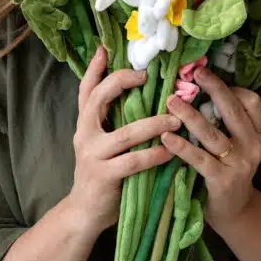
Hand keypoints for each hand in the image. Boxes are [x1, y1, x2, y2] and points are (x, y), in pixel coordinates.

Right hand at [68, 47, 180, 234]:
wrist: (85, 212)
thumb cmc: (102, 170)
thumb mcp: (102, 140)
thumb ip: (114, 118)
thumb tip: (141, 93)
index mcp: (85, 122)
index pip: (86, 88)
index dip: (94, 68)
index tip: (104, 48)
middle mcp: (84, 133)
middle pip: (98, 98)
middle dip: (122, 81)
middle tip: (146, 75)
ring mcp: (92, 154)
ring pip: (125, 132)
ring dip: (153, 123)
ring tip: (175, 118)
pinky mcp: (103, 175)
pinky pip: (133, 161)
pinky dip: (154, 154)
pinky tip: (171, 151)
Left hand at [161, 68, 260, 224]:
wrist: (234, 213)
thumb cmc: (227, 169)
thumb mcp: (234, 143)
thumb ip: (223, 120)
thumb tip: (195, 87)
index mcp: (256, 132)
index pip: (251, 101)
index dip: (230, 87)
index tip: (205, 76)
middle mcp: (253, 145)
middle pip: (233, 111)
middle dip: (213, 88)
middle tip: (194, 74)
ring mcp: (240, 164)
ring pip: (213, 133)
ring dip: (190, 115)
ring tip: (170, 101)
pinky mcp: (223, 181)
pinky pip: (200, 159)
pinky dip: (182, 146)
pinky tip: (167, 137)